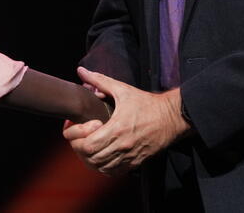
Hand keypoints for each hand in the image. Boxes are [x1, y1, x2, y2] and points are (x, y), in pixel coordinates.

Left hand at [62, 67, 190, 174]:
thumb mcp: (122, 89)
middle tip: (76, 137)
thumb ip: (100, 81)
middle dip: (78, 148)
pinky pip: (113, 172)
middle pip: (91, 158)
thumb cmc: (147, 104)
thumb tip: (82, 72)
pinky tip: (100, 156)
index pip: (88, 145)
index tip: (72, 130)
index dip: (75, 139)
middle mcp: (122, 146)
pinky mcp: (135, 162)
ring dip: (89, 159)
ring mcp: (129, 156)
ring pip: (100, 167)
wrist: (171, 117)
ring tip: (86, 146)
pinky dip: (102, 167)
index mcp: (117, 128)